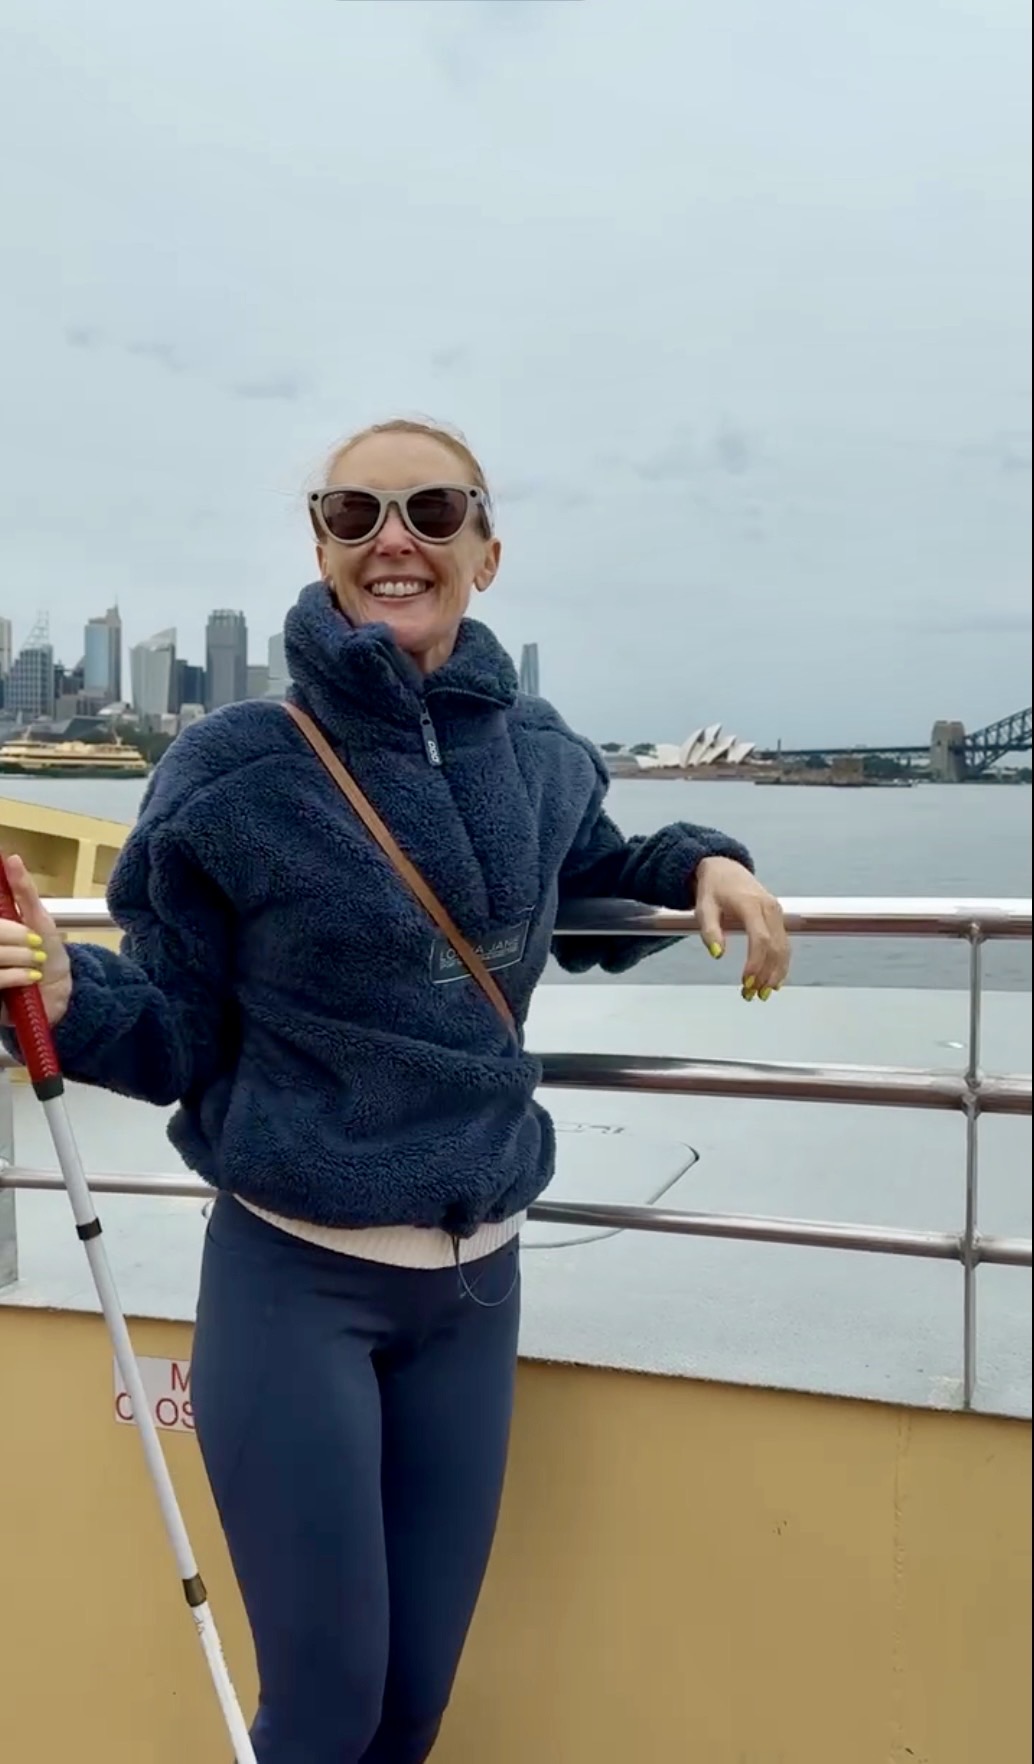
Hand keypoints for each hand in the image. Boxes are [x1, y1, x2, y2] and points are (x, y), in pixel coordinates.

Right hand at [0, 855, 72, 1027]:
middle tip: (34, 942)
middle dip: (14, 935)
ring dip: (18, 956)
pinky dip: (14, 975)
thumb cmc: (48, 954)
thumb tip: (12, 858)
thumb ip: (24, 891)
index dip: (6, 925)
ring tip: (36, 963)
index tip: (29, 927)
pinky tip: (30, 978)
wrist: (60, 994)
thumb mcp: (39, 919)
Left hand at [694, 855, 789, 999]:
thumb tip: (718, 955)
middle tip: (751, 994)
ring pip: (784, 948)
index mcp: (751, 904)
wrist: (725, 868)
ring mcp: (777, 913)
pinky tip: (774, 981)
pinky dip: (781, 965)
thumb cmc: (713, 888)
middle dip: (765, 974)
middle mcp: (769, 908)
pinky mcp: (778, 919)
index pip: (760, 938)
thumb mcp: (704, 908)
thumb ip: (710, 931)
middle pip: (775, 947)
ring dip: (775, 973)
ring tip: (761, 993)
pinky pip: (784, 945)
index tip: (746, 981)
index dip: (756, 963)